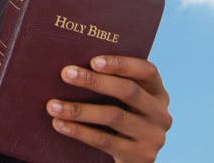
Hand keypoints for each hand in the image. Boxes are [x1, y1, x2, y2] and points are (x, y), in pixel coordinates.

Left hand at [45, 56, 171, 162]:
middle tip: (65, 73)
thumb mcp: (121, 100)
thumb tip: (71, 65)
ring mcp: (153, 137)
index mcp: (158, 93)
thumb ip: (109, 82)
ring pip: (113, 116)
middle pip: (128, 91)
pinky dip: (79, 131)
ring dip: (79, 110)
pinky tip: (59, 124)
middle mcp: (160, 114)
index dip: (121, 64)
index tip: (93, 60)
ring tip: (53, 105)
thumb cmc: (117, 115)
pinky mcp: (140, 156)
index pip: (147, 70)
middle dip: (94, 81)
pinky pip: (105, 140)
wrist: (129, 158)